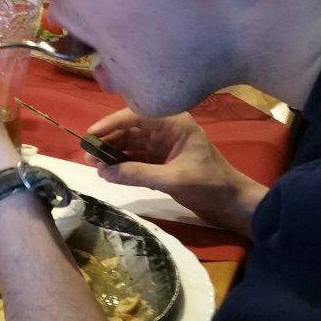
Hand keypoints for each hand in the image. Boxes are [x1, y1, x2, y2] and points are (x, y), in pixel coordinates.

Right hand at [84, 109, 266, 235]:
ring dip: (113, 153)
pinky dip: (122, 163)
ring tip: (94, 165)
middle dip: (108, 141)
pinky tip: (108, 171)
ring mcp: (163, 144)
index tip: (90, 135)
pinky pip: (136, 157)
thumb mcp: (173, 179)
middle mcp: (166, 129)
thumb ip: (137, 174)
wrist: (233, 204)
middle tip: (88, 155)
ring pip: (131, 143)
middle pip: (130, 129)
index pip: (135, 116)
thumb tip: (103, 172)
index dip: (110, 124)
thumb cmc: (210, 185)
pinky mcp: (162, 159)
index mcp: (173, 123)